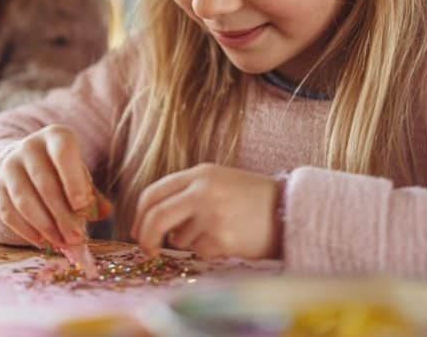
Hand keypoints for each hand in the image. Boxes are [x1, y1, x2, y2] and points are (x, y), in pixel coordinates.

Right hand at [0, 125, 109, 247]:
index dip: (73, 180)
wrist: (28, 164)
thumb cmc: (64, 172)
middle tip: (76, 238)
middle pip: (44, 183)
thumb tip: (105, 212)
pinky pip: (7, 211)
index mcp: (56, 137)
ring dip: (44, 226)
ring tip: (61, 242)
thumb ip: (92, 195)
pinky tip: (41, 241)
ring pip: (24, 200)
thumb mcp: (80, 175)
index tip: (82, 208)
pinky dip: (25, 230)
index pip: (63, 153)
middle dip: (62, 215)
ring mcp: (9, 165)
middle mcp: (29, 146)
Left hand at [132, 163, 281, 259]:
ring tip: (218, 230)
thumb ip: (186, 193)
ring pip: (179, 239)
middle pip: (156, 216)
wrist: (289, 210)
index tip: (137, 230)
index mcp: (199, 174)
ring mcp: (212, 215)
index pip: (153, 193)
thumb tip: (150, 220)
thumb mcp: (217, 181)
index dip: (140, 214)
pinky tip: (229, 239)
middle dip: (146, 237)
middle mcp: (203, 191)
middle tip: (147, 248)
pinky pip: (200, 251)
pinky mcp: (223, 239)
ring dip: (190, 241)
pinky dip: (208, 250)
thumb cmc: (250, 198)